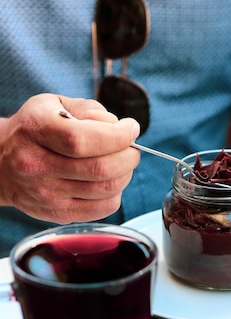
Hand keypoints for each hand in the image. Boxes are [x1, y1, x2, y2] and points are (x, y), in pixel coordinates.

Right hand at [0, 94, 139, 222]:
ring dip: (125, 175)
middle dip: (128, 157)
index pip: (83, 139)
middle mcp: (37, 165)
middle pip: (100, 168)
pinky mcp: (57, 213)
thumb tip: (118, 127)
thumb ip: (89, 110)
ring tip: (122, 163)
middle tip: (131, 148)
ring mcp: (46, 194)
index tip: (131, 129)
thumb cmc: (34, 130)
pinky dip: (116, 194)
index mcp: (36, 130)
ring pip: (105, 190)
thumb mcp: (54, 104)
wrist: (1, 163)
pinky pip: (102, 209)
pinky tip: (111, 181)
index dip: (117, 136)